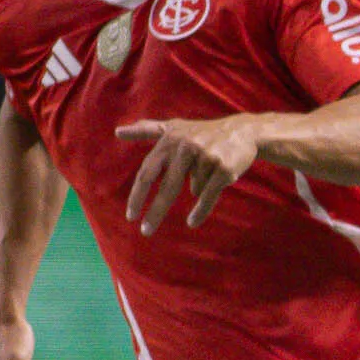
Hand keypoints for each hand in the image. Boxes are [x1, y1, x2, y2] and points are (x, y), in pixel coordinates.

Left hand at [116, 115, 265, 232]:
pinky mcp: (223, 168)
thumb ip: (146, 130)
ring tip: (210, 171)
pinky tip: (192, 222)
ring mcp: (206, 157)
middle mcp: (185, 148)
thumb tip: (117, 132)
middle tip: (146, 232)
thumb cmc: (203, 133)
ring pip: (195, 189)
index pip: (148, 172)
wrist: (243, 131)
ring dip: (201, 185)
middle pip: (167, 187)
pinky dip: (201, 210)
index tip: (131, 216)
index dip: (137, 195)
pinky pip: (208, 195)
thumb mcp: (174, 128)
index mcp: (169, 141)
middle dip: (156, 212)